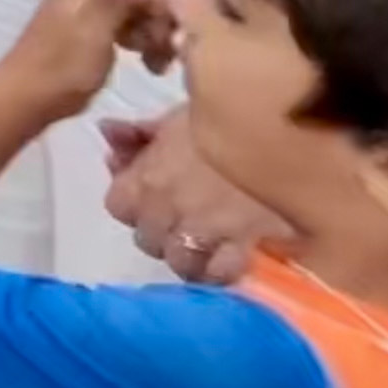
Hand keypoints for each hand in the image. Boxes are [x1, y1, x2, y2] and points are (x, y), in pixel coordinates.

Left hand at [11, 0, 177, 113]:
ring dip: (148, 39)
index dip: (164, 15)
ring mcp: (81, 11)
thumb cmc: (66, 65)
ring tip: (154, 67)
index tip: (172, 46)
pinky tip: (141, 63)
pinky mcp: (81, 33)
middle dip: (157, 27)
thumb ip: (123, 0)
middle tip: (164, 61)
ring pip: (131, 16)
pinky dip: (133, 44)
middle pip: (138, 0)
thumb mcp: (99, 28)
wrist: (27, 95)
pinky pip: (118, 29)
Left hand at [102, 108, 287, 287]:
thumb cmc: (224, 114)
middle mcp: (170, 211)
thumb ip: (138, 132)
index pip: (118, 206)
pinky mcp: (249, 247)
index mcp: (148, 177)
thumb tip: (106, 133)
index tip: (148, 194)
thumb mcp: (176, 115)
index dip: (131, 201)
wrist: (281, 129)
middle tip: (181, 217)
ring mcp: (207, 233)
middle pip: (148, 241)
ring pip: (182, 264)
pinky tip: (229, 258)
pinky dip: (223, 271)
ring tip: (205, 243)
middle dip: (160, 231)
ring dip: (189, 256)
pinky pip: (224, 274)